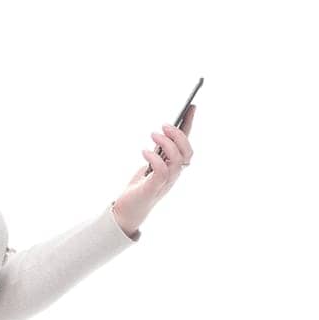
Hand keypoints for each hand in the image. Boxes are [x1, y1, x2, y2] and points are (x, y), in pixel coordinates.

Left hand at [111, 104, 195, 234]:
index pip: (187, 145)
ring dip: (167, 143)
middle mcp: (174, 175)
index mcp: (174, 168)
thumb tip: (162, 133)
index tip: (191, 107)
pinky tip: (144, 151)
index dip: (190, 127)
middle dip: (178, 135)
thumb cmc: (139, 188)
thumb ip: (158, 153)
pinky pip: (162, 170)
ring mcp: (166, 182)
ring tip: (153, 134)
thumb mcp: (150, 165)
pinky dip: (155, 158)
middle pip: (187, 153)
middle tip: (163, 126)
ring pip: (177, 160)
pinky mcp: (154, 188)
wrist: (127, 212)